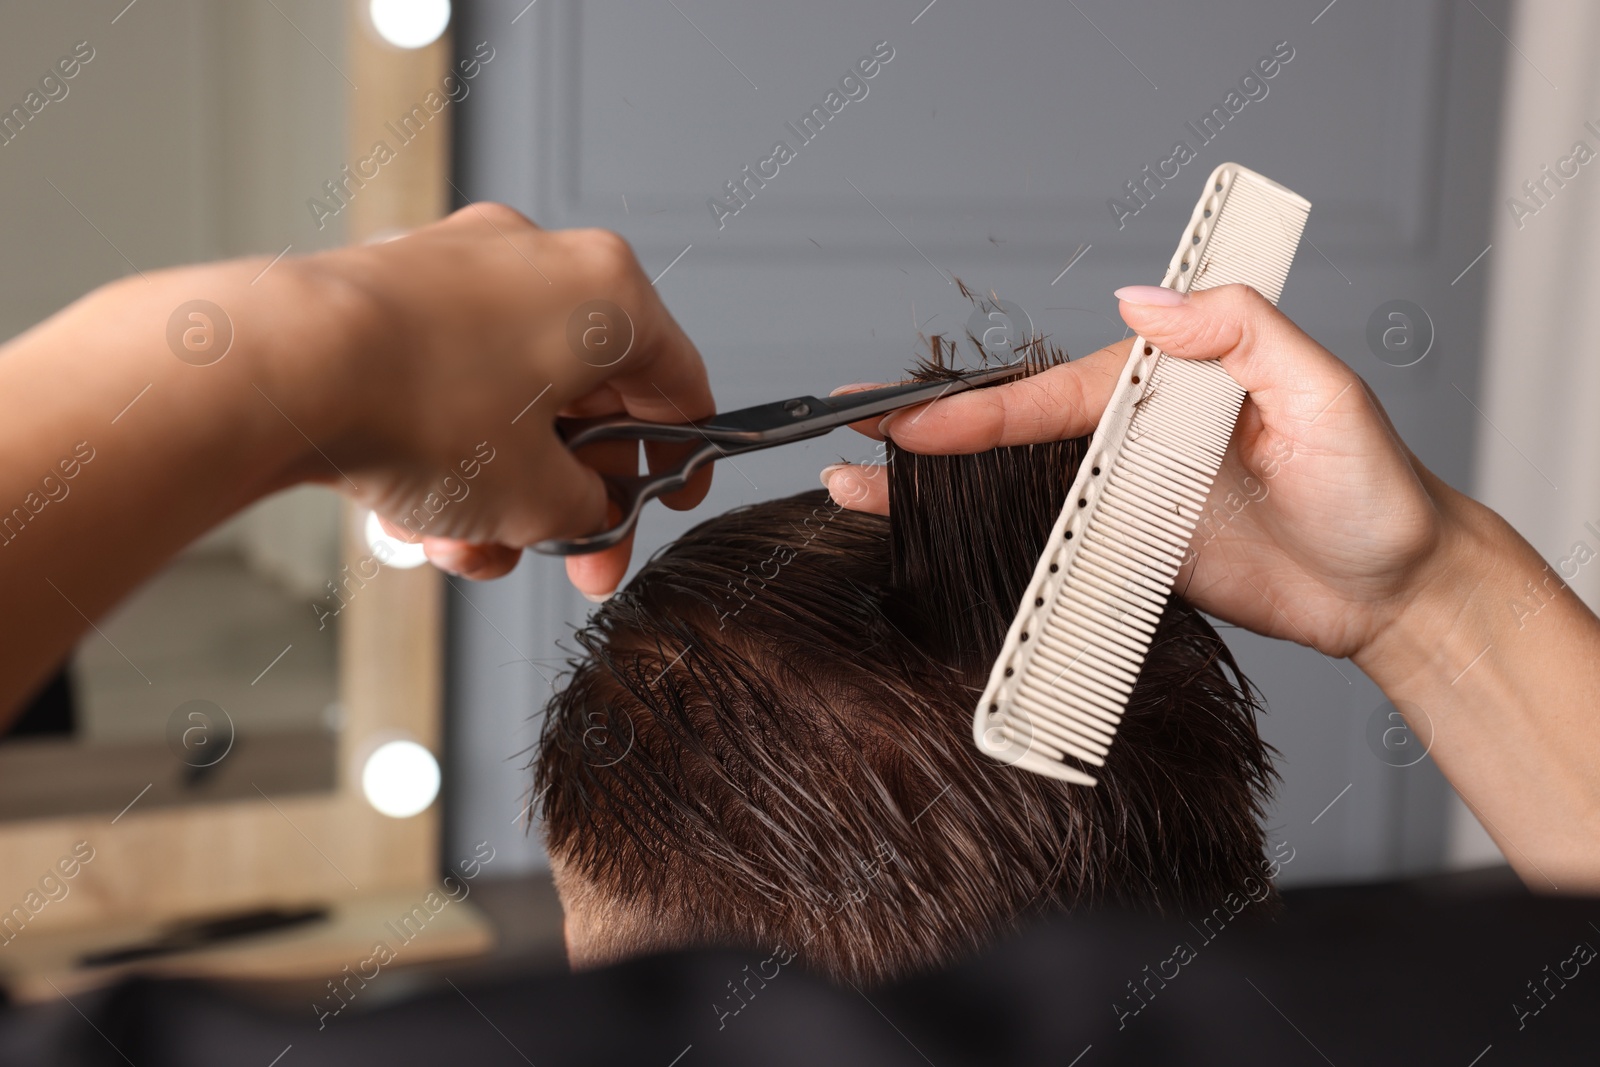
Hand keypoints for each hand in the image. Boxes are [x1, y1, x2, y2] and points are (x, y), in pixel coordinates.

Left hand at [293, 204, 712, 595]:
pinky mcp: (394, 291)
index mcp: (607, 292)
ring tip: (469, 547)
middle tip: (572, 555)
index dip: (679, 459)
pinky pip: (451, 382)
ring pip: (512, 399)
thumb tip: (583, 514)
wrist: (283, 368)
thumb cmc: (419, 406)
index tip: (667, 502)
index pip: (678, 383)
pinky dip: (450, 447)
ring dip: (502, 485)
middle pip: (587, 397)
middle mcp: (540, 261)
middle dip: (574, 493)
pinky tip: (423, 511)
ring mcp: (462, 269)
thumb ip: (588, 511)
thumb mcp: (540, 497)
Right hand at [823, 284, 1457, 661]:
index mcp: (1172, 384)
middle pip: (1014, 431)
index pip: (1057, 392)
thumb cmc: (1374, 487)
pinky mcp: (1132, 551)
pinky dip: (984, 539)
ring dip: (934, 488)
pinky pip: (1048, 544)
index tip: (919, 425)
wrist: (1395, 590)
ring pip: (1015, 486)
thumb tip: (1144, 302)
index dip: (982, 409)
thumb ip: (1243, 333)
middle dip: (929, 431)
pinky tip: (934, 539)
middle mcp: (1139, 434)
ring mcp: (1130, 496)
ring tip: (859, 488)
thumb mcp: (1326, 391)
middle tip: (853, 430)